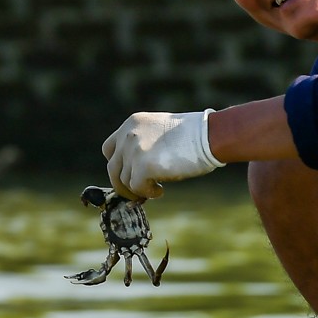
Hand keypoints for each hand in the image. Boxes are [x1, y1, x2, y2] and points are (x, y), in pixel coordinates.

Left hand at [102, 110, 222, 198]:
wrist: (209, 135)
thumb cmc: (194, 136)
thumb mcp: (161, 132)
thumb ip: (143, 146)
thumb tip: (133, 174)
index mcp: (132, 123)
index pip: (109, 149)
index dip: (117, 166)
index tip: (128, 175)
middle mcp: (128, 135)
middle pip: (112, 168)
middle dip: (123, 184)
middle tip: (137, 194)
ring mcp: (133, 150)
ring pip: (125, 181)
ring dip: (138, 190)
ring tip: (157, 189)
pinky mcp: (142, 166)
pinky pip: (136, 188)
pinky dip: (147, 193)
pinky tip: (160, 191)